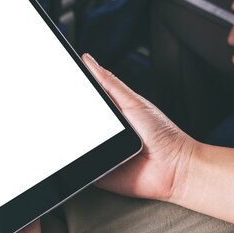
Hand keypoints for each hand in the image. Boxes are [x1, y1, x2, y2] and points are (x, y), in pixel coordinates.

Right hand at [82, 53, 195, 202]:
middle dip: (70, 117)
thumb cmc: (162, 134)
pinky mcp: (98, 171)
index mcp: (110, 111)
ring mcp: (99, 151)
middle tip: (71, 112)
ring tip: (91, 136)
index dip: (70, 91)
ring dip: (75, 139)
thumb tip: (89, 61)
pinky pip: (81, 166)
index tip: (59, 84)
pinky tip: (88, 154)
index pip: (84, 98)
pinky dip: (79, 161)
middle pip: (75, 120)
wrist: (173, 167)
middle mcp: (103, 131)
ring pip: (75, 143)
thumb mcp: (133, 100)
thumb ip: (110, 83)